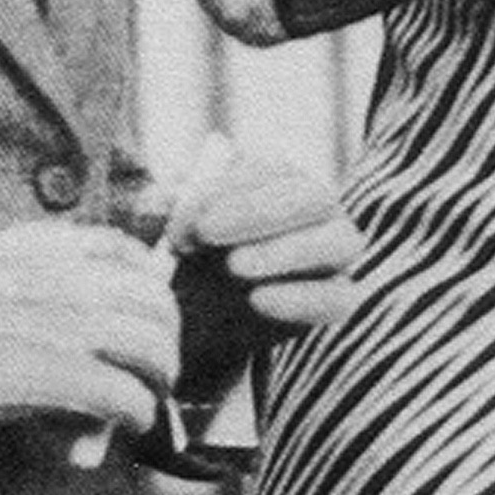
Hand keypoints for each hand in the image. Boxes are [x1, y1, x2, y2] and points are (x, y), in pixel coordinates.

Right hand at [0, 221, 179, 435]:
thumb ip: (41, 283)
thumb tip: (84, 335)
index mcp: (49, 247)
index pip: (133, 256)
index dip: (149, 295)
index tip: (140, 324)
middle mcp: (69, 278)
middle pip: (158, 305)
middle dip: (164, 343)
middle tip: (152, 375)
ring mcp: (68, 326)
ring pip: (155, 351)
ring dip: (157, 383)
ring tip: (141, 404)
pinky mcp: (62, 378)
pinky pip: (129, 399)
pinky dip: (135, 417)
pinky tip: (120, 427)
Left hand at [168, 142, 364, 337]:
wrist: (195, 324)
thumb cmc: (183, 261)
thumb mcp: (158, 234)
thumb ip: (155, 213)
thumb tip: (158, 200)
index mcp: (276, 178)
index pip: (266, 170)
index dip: (223, 190)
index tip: (180, 223)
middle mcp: (316, 209)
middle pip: (310, 197)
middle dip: (257, 212)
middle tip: (206, 233)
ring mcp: (332, 254)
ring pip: (339, 241)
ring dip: (286, 250)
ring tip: (234, 267)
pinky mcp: (335, 299)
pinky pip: (338, 297)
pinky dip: (301, 299)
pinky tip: (258, 301)